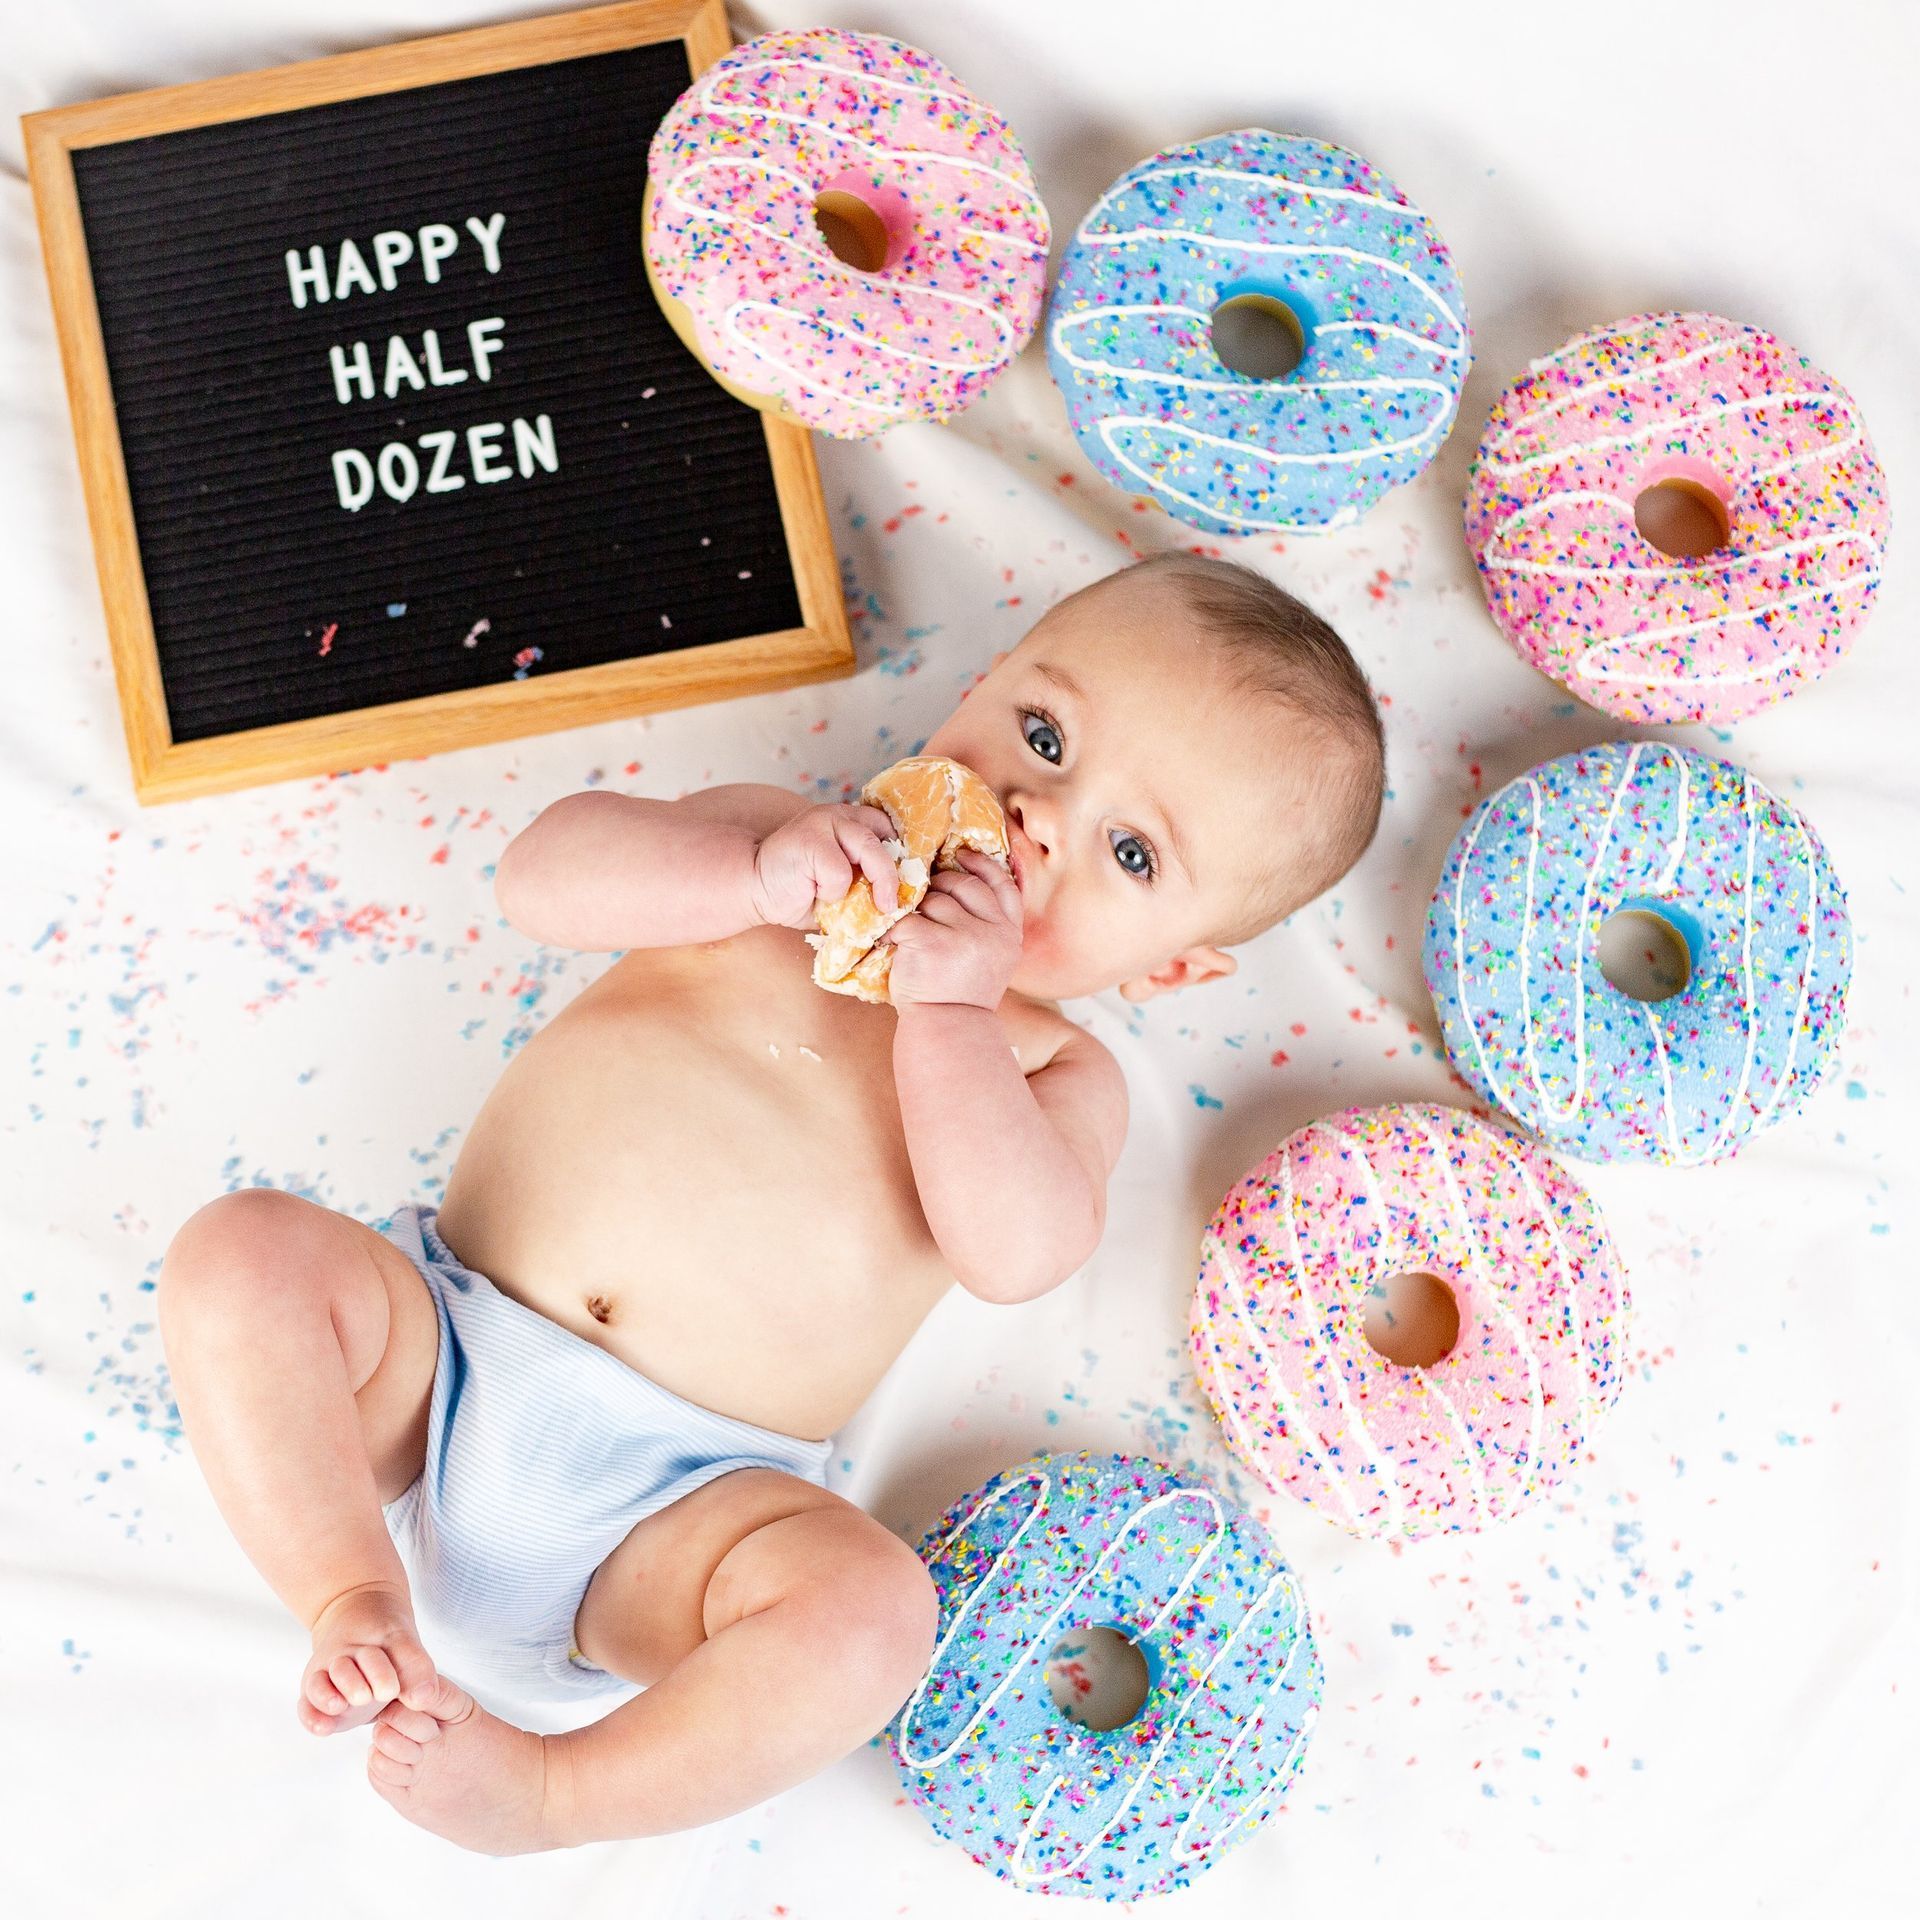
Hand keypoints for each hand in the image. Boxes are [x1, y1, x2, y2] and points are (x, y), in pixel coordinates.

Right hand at [750, 802, 901, 930]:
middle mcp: (840, 815)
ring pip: (870, 850)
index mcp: (851, 822)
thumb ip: (866, 884)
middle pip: (886, 842)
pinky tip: (813, 892)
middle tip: (892, 905)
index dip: (902, 860)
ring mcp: (824, 822)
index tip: (906, 887)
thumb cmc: (799, 891)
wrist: (753, 888)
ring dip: (873, 883)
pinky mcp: (810, 839)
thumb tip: (903, 905)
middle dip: (894, 878)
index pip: (892, 832)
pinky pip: (840, 872)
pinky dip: (832, 892)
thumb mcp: (842, 886)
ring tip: (862, 904)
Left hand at [882, 850, 1022, 1010]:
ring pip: (933, 900)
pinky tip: (893, 944)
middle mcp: (994, 932)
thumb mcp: (990, 958)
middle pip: (963, 884)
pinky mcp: (933, 942)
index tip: (962, 854)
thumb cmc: (961, 993)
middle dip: (940, 885)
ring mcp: (966, 936)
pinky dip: (895, 931)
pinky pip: (908, 919)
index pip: (1002, 884)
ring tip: (912, 935)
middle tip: (925, 900)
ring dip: (917, 911)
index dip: (982, 864)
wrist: (948, 1029)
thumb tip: (962, 879)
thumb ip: (986, 924)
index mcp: (1010, 934)